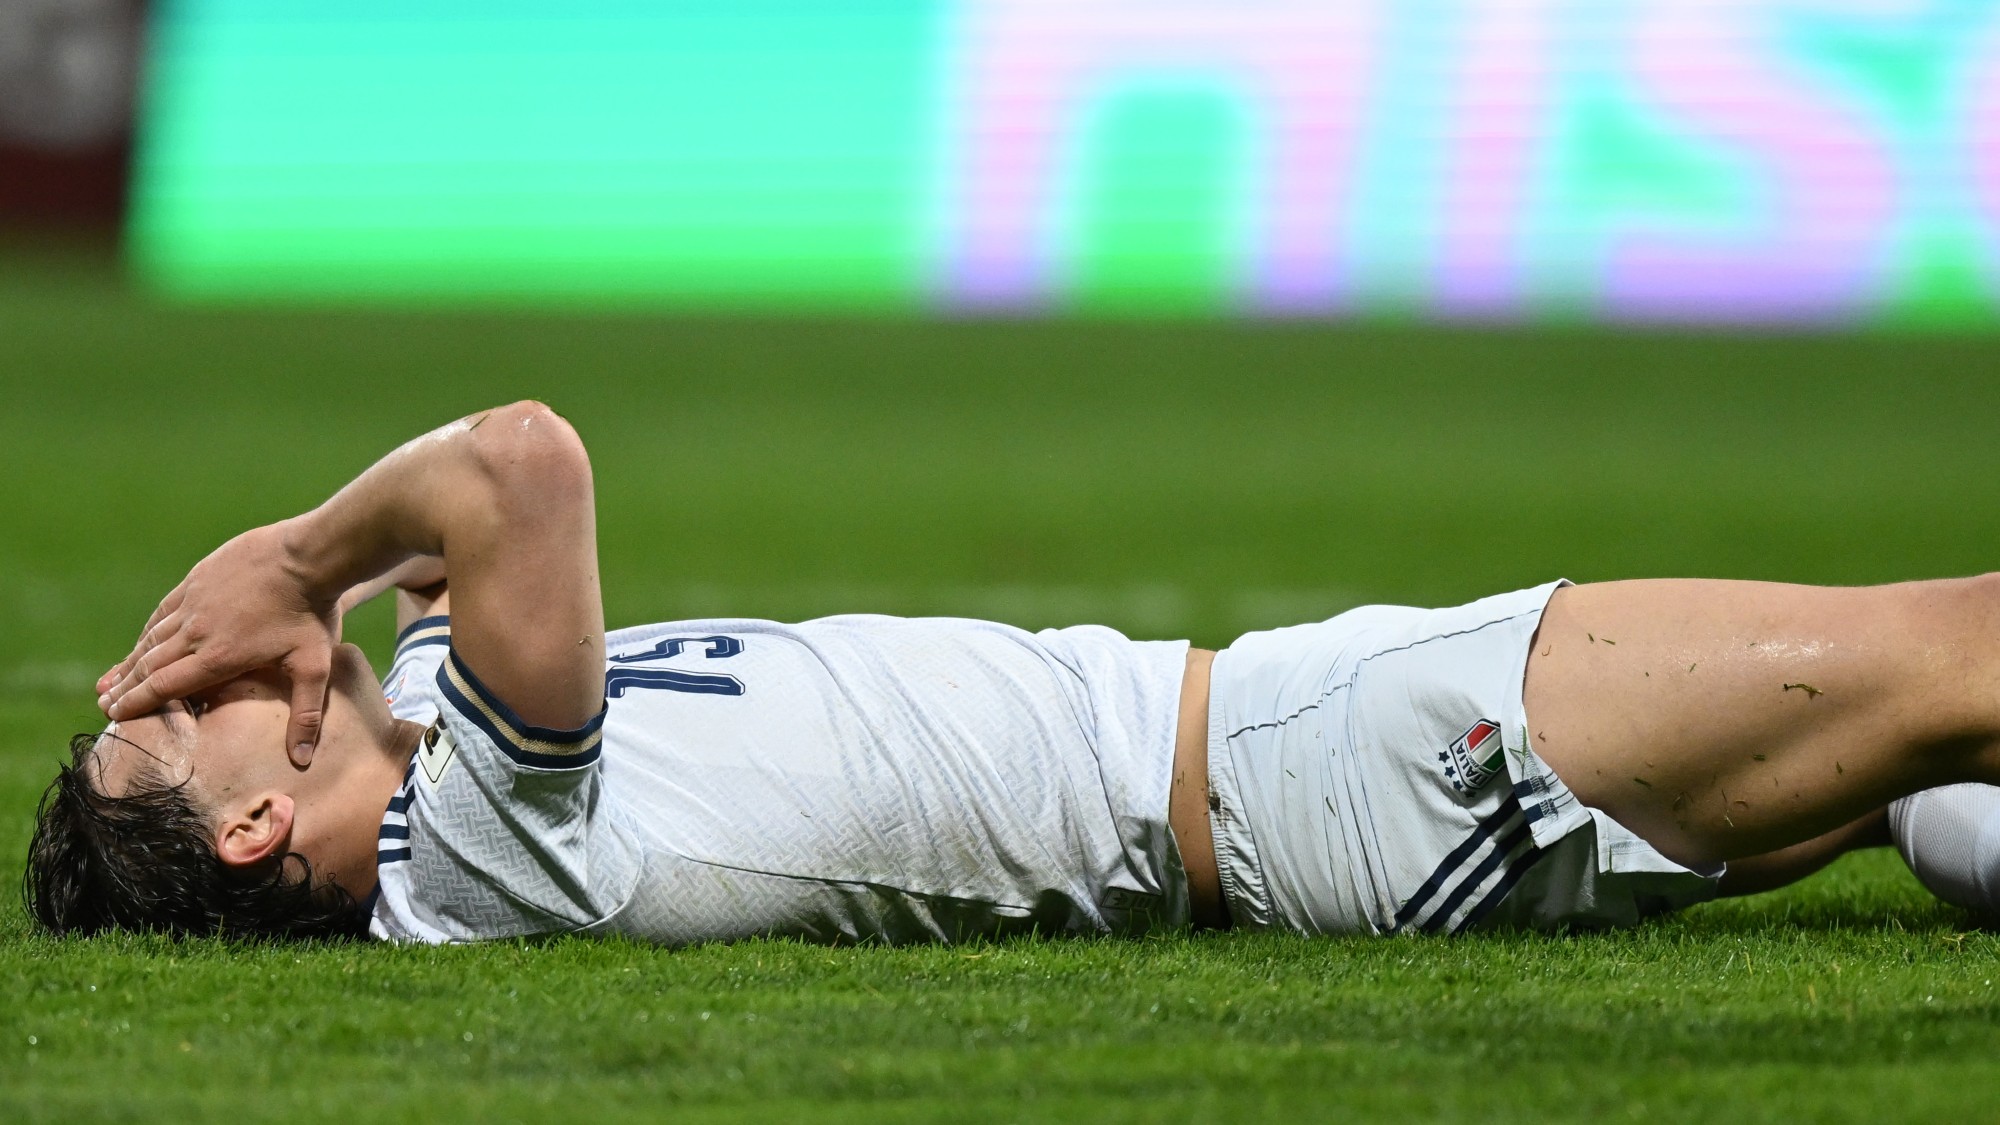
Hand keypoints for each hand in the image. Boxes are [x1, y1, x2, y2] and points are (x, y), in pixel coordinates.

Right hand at [97, 520, 340, 766]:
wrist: (307, 555)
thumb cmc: (312, 613)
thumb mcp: (315, 668)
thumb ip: (306, 715)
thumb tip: (304, 760)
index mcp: (218, 657)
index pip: (165, 686)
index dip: (137, 702)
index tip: (114, 715)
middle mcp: (197, 631)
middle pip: (150, 664)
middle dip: (126, 687)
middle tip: (105, 704)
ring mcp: (194, 602)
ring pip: (153, 637)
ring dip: (132, 659)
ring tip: (114, 678)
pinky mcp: (198, 579)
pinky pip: (165, 610)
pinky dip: (151, 629)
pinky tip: (145, 638)